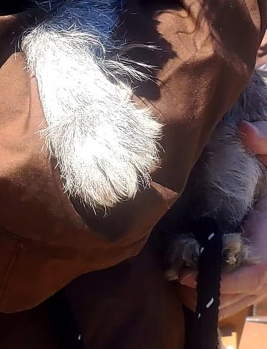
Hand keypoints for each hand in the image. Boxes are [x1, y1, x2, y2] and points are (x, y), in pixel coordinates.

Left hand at [177, 121, 266, 318]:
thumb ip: (266, 139)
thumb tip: (246, 132)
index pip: (259, 265)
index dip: (227, 278)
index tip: (189, 276)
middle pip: (249, 289)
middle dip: (214, 294)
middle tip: (175, 283)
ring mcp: (266, 260)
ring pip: (247, 297)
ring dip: (215, 300)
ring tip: (179, 290)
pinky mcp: (256, 262)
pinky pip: (244, 293)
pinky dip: (222, 298)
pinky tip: (192, 290)